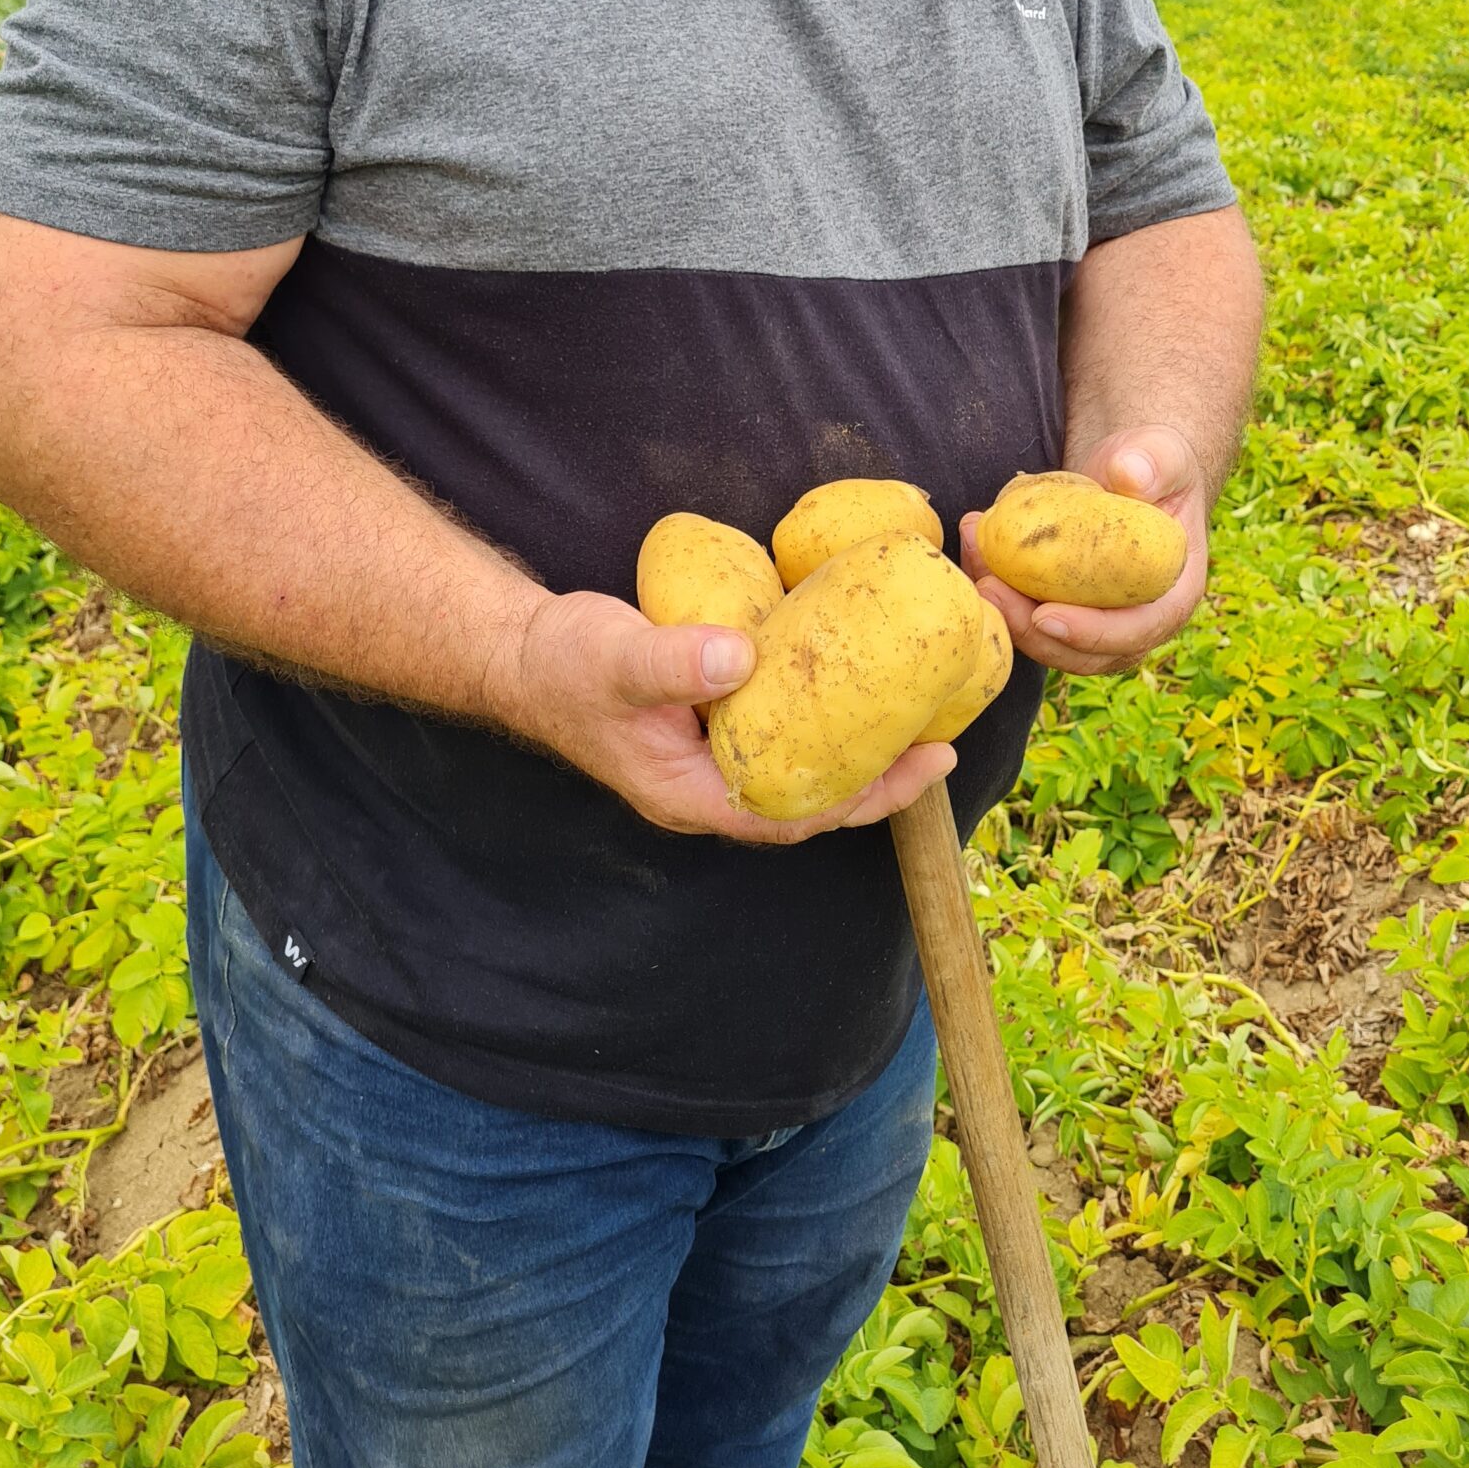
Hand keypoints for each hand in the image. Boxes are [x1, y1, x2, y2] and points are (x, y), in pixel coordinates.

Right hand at [505, 590, 953, 843]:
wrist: (525, 653)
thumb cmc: (564, 664)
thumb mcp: (616, 658)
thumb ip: (674, 663)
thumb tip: (740, 659)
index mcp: (693, 794)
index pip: (794, 813)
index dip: (862, 798)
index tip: (921, 766)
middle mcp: (711, 786)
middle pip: (812, 798)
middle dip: (879, 780)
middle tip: (943, 746)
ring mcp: (713, 757)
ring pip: (801, 765)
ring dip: (857, 748)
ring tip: (918, 717)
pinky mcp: (716, 721)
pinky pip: (784, 729)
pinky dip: (824, 712)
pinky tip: (855, 680)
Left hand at [958, 425, 1209, 675]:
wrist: (1127, 469)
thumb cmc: (1152, 463)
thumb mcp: (1163, 453)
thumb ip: (1155, 462)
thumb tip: (1129, 473)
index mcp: (1171, 594)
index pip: (1136, 631)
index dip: (1093, 633)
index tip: (1047, 616)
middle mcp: (1135, 618)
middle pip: (1082, 651)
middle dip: (1030, 631)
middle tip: (990, 589)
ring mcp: (1095, 618)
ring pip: (1046, 639)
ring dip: (1004, 612)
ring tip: (975, 559)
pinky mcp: (1062, 604)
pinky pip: (1027, 612)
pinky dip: (997, 589)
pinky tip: (974, 546)